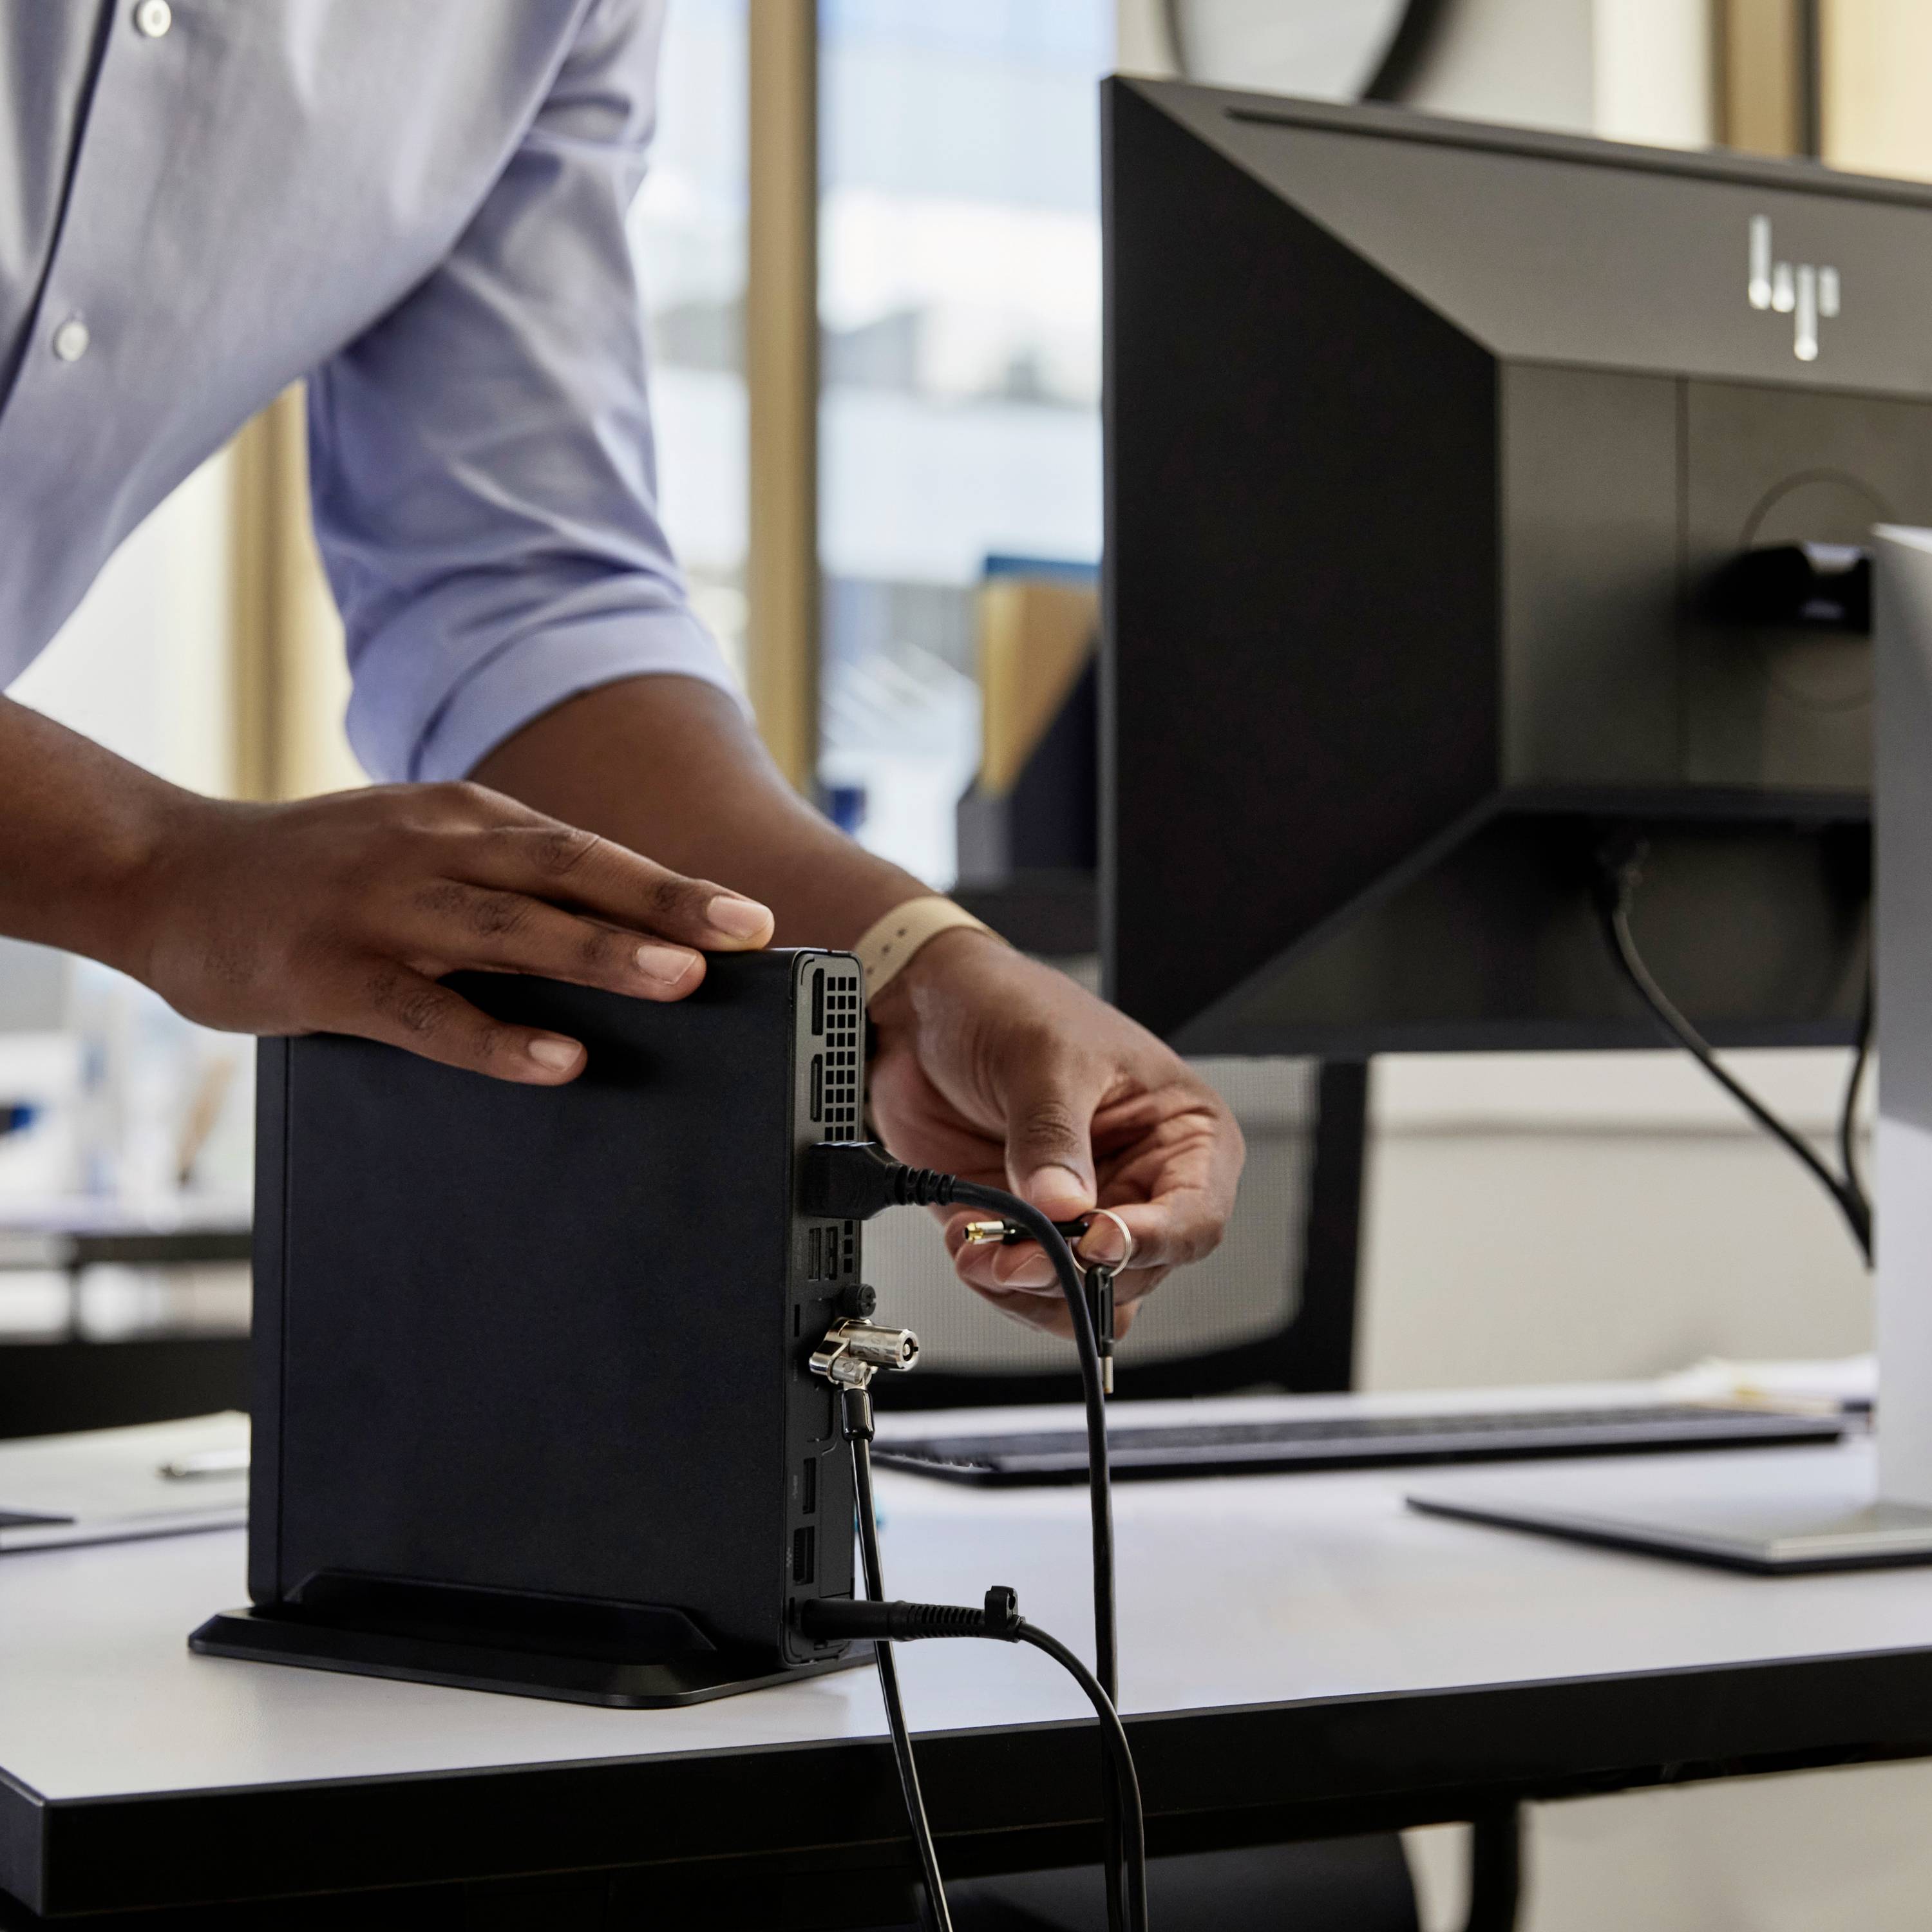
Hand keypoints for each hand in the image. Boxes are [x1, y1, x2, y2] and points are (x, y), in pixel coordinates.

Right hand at [130, 782, 772, 1081]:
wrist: (168, 873)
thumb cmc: (319, 874)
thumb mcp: (417, 848)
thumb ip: (504, 879)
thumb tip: (619, 932)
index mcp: (463, 817)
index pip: (586, 849)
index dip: (671, 884)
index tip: (751, 916)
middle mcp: (431, 847)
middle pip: (566, 872)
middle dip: (662, 904)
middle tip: (743, 934)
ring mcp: (379, 909)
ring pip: (508, 930)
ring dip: (598, 954)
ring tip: (678, 981)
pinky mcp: (329, 975)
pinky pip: (428, 1013)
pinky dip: (497, 1037)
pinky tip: (557, 1060)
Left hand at [866, 931, 1243, 1338]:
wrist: (926, 1012)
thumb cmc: (1009, 1008)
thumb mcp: (1044, 1058)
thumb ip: (1053, 1136)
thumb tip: (1063, 1207)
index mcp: (1182, 1133)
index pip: (1196, 1216)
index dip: (1151, 1241)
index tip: (1094, 1242)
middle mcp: (1143, 1184)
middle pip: (1138, 1272)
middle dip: (1071, 1273)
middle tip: (1014, 1256)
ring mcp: (1085, 1215)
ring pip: (1089, 1298)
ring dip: (1031, 1291)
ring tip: (982, 1254)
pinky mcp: (1029, 1235)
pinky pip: (1032, 1294)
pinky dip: (999, 1286)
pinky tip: (968, 1247)